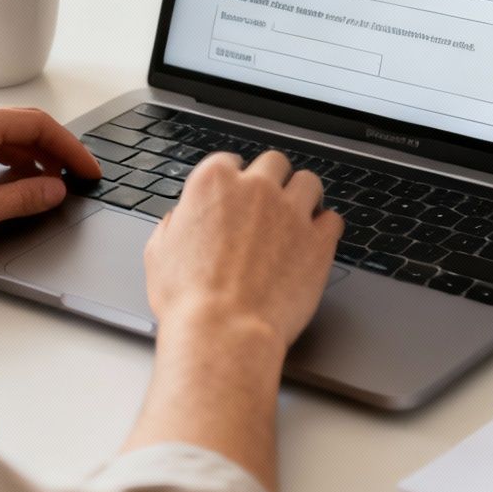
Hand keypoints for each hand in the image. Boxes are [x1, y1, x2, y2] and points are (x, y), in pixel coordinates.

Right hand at [143, 151, 343, 352]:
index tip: (236, 193)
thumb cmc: (189, 299)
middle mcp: (256, 188)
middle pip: (274, 163)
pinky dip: (325, 228)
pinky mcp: (319, 240)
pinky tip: (315, 241)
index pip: (230, 160)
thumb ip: (173, 224)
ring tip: (297, 217)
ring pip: (309, 182)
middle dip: (272, 180)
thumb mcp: (159, 253)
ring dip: (303, 196)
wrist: (224, 331)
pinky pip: (333, 219)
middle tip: (268, 204)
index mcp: (214, 183)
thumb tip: (179, 220)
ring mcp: (291, 212)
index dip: (234, 179)